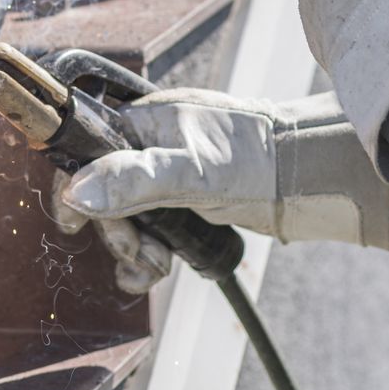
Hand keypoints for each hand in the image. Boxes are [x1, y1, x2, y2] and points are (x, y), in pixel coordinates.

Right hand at [52, 89, 388, 293]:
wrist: (312, 179)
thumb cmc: (259, 161)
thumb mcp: (192, 172)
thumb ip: (134, 179)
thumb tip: (76, 190)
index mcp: (146, 121)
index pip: (89, 151)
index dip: (78, 188)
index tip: (75, 225)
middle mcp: (153, 144)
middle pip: (105, 192)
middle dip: (118, 230)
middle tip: (143, 251)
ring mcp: (170, 173)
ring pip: (128, 216)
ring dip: (135, 249)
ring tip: (157, 266)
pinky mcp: (187, 201)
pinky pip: (152, 229)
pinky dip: (150, 253)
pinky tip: (160, 268)